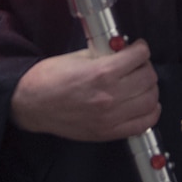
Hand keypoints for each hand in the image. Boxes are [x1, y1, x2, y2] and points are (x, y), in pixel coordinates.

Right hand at [9, 40, 159, 141]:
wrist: (31, 104)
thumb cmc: (49, 79)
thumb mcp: (79, 57)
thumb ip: (105, 55)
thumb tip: (124, 51)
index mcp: (101, 73)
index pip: (139, 57)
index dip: (141, 49)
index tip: (138, 48)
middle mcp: (109, 96)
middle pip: (148, 78)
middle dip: (145, 67)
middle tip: (137, 65)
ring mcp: (110, 117)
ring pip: (150, 100)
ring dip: (149, 89)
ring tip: (140, 84)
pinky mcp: (108, 132)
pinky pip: (143, 124)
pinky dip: (150, 112)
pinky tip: (144, 104)